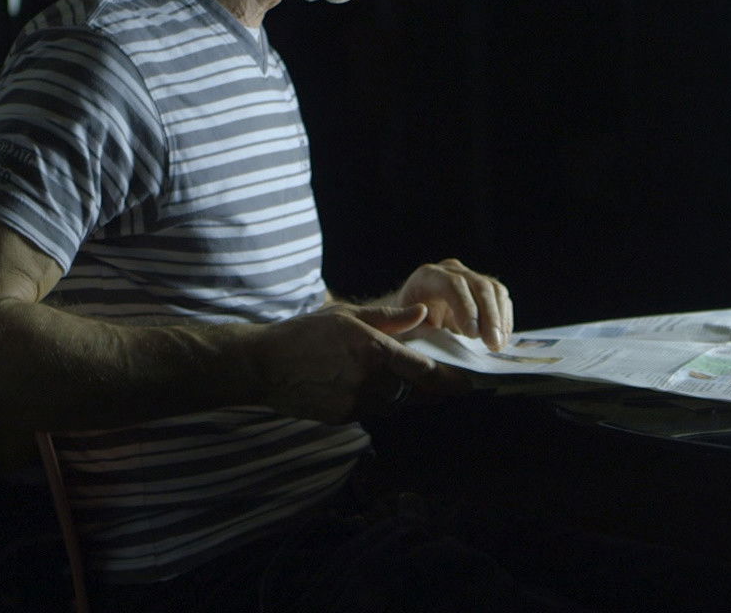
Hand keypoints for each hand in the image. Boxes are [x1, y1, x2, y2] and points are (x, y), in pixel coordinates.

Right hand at [251, 303, 465, 422]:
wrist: (263, 365)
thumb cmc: (304, 333)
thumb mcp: (347, 315)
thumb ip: (389, 318)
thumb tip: (422, 314)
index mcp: (372, 351)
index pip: (423, 371)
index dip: (449, 379)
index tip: (467, 381)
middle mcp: (368, 381)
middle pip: (415, 393)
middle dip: (434, 390)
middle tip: (451, 385)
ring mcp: (355, 403)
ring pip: (397, 404)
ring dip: (409, 396)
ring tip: (419, 386)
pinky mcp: (343, 417)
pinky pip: (374, 412)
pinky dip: (383, 402)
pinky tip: (381, 390)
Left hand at [393, 258, 513, 351]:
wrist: (407, 317)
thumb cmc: (401, 324)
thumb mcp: (399, 326)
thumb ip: (412, 326)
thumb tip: (429, 326)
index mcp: (427, 277)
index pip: (453, 285)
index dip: (466, 307)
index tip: (472, 334)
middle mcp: (451, 271)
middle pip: (479, 286)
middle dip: (489, 316)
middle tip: (493, 343)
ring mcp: (469, 277)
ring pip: (495, 291)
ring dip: (500, 319)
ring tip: (498, 344)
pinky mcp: (482, 289)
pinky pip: (501, 299)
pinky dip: (504, 320)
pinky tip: (501, 339)